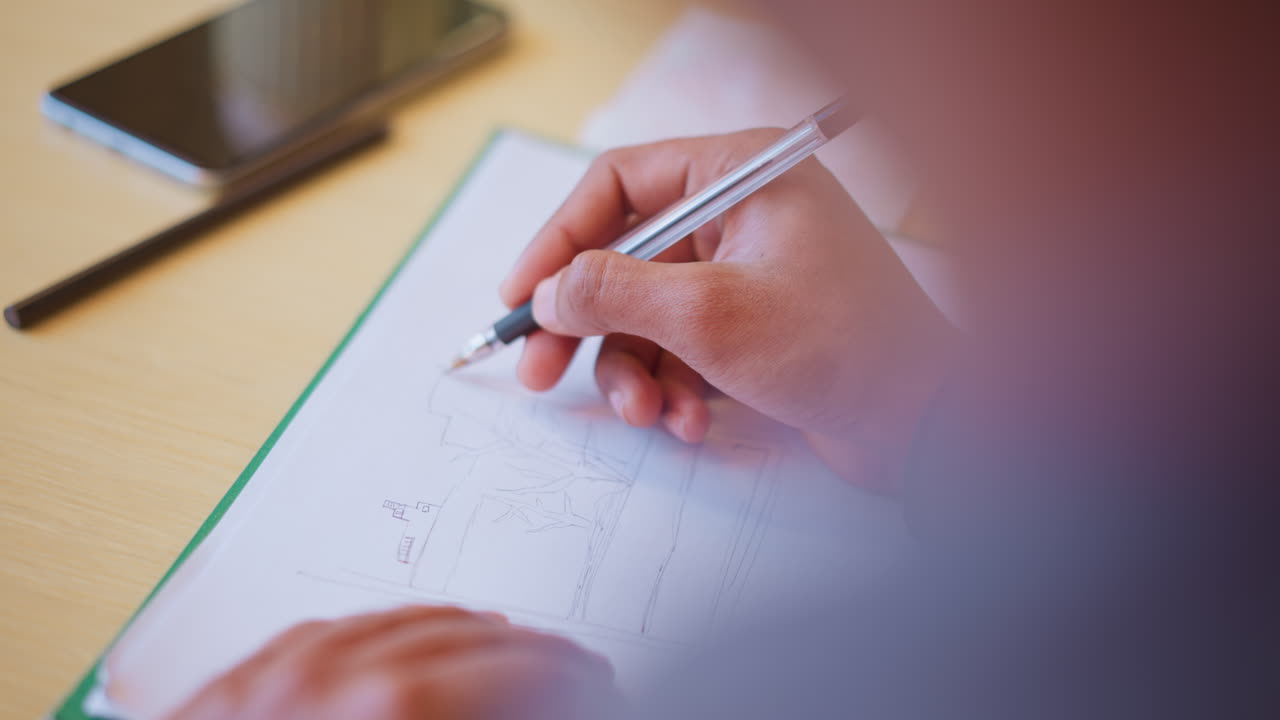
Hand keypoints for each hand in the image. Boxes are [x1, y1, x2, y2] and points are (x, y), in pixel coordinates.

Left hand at [165, 605, 616, 719]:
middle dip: (536, 654)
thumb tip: (548, 706)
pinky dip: (391, 628)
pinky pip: (336, 627)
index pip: (521, 668)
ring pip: (406, 620)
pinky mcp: (243, 676)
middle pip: (474, 636)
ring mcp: (285, 669)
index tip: (599, 682)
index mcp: (398, 709)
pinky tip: (410, 640)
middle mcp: (340, 675)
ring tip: (510, 647)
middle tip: (572, 669)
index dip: (571, 675)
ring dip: (472, 632)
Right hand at [500, 130, 951, 488]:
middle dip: (587, 324)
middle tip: (540, 374)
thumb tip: (547, 291)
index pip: (621, 183)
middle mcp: (742, 213)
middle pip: (626, 257)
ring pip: (650, 315)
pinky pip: (685, 348)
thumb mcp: (708, 315)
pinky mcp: (756, 326)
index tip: (520, 294)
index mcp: (740, 174)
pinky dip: (676, 389)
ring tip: (649, 415)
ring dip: (637, 372)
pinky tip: (692, 424)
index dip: (559, 237)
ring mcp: (749, 272)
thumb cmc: (836, 346)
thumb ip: (614, 292)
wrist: (927, 423)